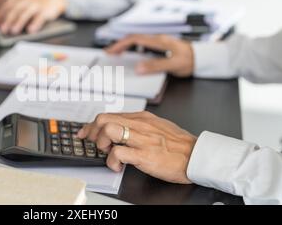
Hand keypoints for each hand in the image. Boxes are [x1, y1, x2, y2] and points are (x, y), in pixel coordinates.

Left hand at [0, 0, 66, 34]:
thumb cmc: (31, 4)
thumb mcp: (19, 1)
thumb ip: (7, 5)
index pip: (4, 1)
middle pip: (13, 7)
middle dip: (7, 18)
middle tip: (1, 29)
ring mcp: (36, 3)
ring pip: (26, 12)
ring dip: (18, 22)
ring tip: (13, 31)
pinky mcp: (45, 10)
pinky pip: (40, 17)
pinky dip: (35, 23)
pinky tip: (30, 30)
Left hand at [77, 112, 196, 183]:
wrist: (196, 155)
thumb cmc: (178, 144)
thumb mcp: (156, 126)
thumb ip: (137, 126)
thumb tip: (118, 129)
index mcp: (141, 118)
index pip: (108, 115)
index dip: (91, 125)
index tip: (85, 133)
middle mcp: (139, 125)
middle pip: (103, 119)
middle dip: (92, 133)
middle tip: (96, 145)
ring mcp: (142, 139)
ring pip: (108, 131)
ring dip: (101, 143)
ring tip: (108, 152)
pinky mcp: (145, 155)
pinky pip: (118, 154)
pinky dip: (112, 161)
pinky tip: (118, 166)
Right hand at [105, 34, 194, 76]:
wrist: (203, 58)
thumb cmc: (191, 60)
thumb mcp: (174, 65)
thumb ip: (156, 66)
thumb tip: (138, 68)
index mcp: (159, 41)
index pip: (134, 39)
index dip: (120, 44)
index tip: (111, 52)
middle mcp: (157, 39)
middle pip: (133, 39)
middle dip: (119, 45)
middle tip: (108, 53)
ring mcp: (159, 42)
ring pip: (137, 42)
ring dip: (125, 47)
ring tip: (116, 54)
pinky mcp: (161, 47)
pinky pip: (143, 46)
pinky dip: (133, 50)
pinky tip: (131, 57)